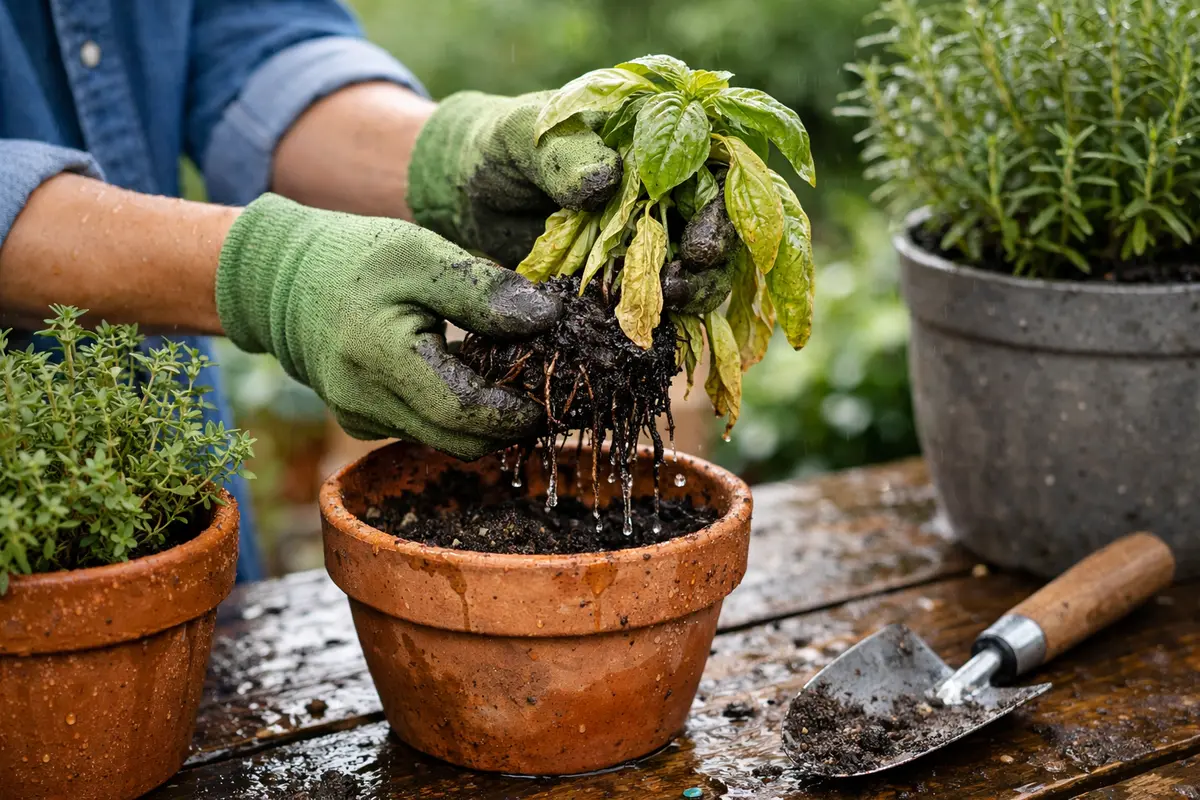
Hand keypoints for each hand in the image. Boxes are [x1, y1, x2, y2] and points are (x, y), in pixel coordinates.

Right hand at [216, 194, 561, 459]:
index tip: (551, 395)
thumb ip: (482, 290)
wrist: (283, 282)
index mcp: (379, 356)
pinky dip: (454, 412)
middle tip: (545, 390)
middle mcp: (365, 402)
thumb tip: (545, 317)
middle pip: (459, 440)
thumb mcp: (422, 255)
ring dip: (484, 418)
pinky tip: (470, 377)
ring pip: (445, 439)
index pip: (462, 412)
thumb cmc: (356, 259)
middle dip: (508, 424)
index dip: (514, 412)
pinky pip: (424, 429)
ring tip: (513, 376)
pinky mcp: (362, 423)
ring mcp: (360, 419)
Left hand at [408, 91, 736, 311]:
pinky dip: (659, 321)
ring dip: (691, 297)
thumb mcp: (525, 138)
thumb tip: (606, 179)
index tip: (701, 249)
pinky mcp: (627, 279)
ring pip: (698, 273)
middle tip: (679, 289)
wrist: (466, 189)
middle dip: (711, 267)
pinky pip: (659, 304)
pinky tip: (644, 332)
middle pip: (719, 230)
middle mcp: (667, 190)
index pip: (716, 172)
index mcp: (658, 140)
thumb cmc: (500, 146)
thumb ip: (565, 155)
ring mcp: (649, 238)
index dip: (721, 213)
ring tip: (661, 308)